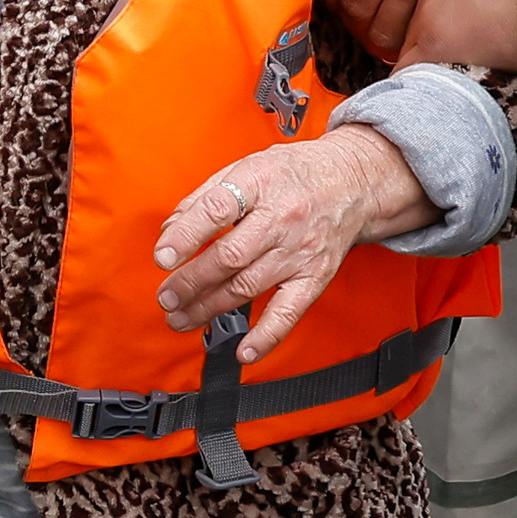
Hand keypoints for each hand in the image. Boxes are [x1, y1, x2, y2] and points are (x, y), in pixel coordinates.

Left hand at [152, 124, 430, 364]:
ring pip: (248, 287)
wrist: (353, 182)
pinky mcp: (314, 277)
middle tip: (166, 297)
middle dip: (190, 282)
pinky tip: (243, 351)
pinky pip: (289, 312)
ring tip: (181, 319)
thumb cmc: (294, 174)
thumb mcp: (247, 166)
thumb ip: (205, 197)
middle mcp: (282, 218)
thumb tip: (170, 231)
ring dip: (209, 309)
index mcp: (260, 183)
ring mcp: (300, 251)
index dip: (186, 236)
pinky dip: (266, 336)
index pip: (217, 210)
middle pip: (229, 257)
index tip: (163, 257)